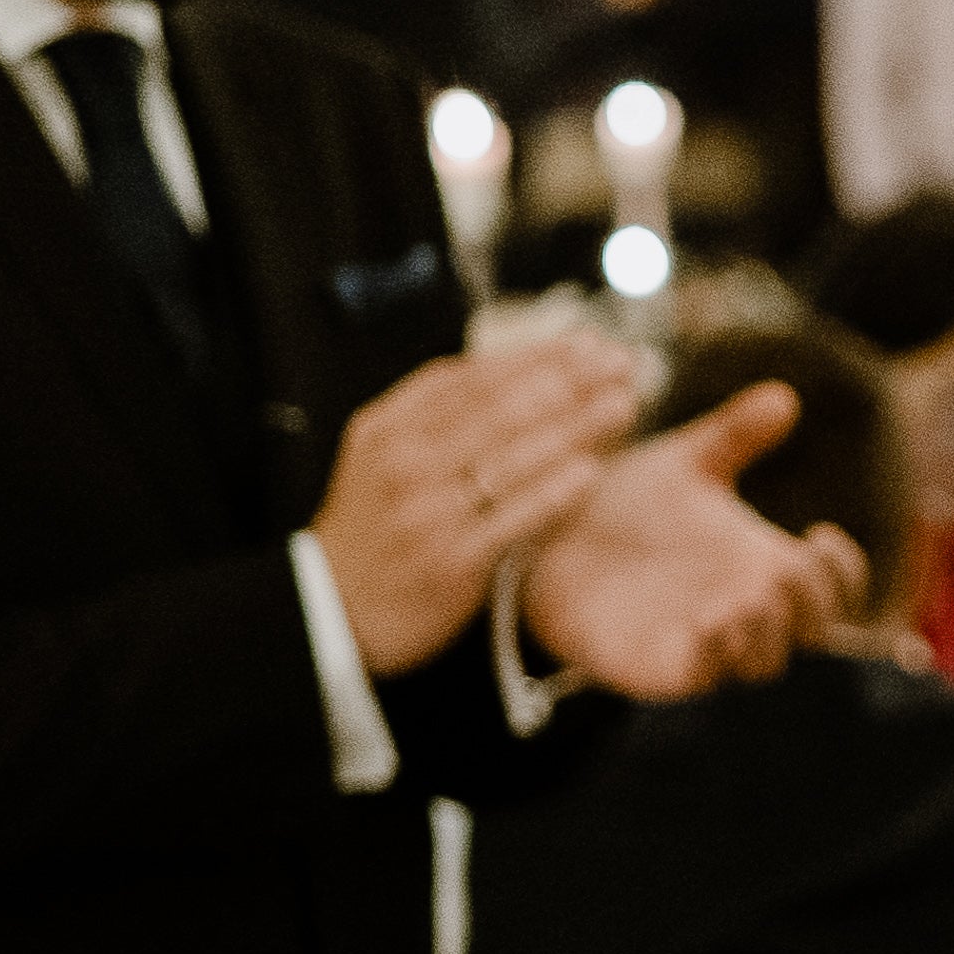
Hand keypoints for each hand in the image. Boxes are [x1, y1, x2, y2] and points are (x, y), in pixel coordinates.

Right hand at [311, 337, 643, 674]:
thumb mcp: (384, 455)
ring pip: (510, 457)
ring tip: (621, 401)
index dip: (534, 357)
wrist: (332, 612)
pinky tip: (591, 469)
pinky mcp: (450, 560)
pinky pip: (512, 519)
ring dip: (573, 425)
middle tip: (618, 361)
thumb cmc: (376, 527)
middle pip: (497, 408)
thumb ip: (440, 412)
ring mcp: (427, 511)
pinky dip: (553, 492)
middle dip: (565, 380)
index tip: (585, 342)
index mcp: (389, 427)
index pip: (470, 378)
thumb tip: (520, 367)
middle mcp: (405, 462)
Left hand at [521, 381, 871, 698]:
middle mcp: (745, 606)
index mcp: (761, 561)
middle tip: (786, 569)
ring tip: (749, 599)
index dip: (843, 571)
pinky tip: (708, 618)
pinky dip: (717, 653)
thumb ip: (734, 434)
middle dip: (813, 603)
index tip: (820, 534)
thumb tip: (783, 396)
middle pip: (813, 630)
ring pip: (766, 662)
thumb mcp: (684, 462)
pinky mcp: (665, 664)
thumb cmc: (623, 506)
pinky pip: (706, 674)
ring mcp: (708, 640)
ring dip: (770, 633)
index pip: (832, 586)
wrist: (548, 541)